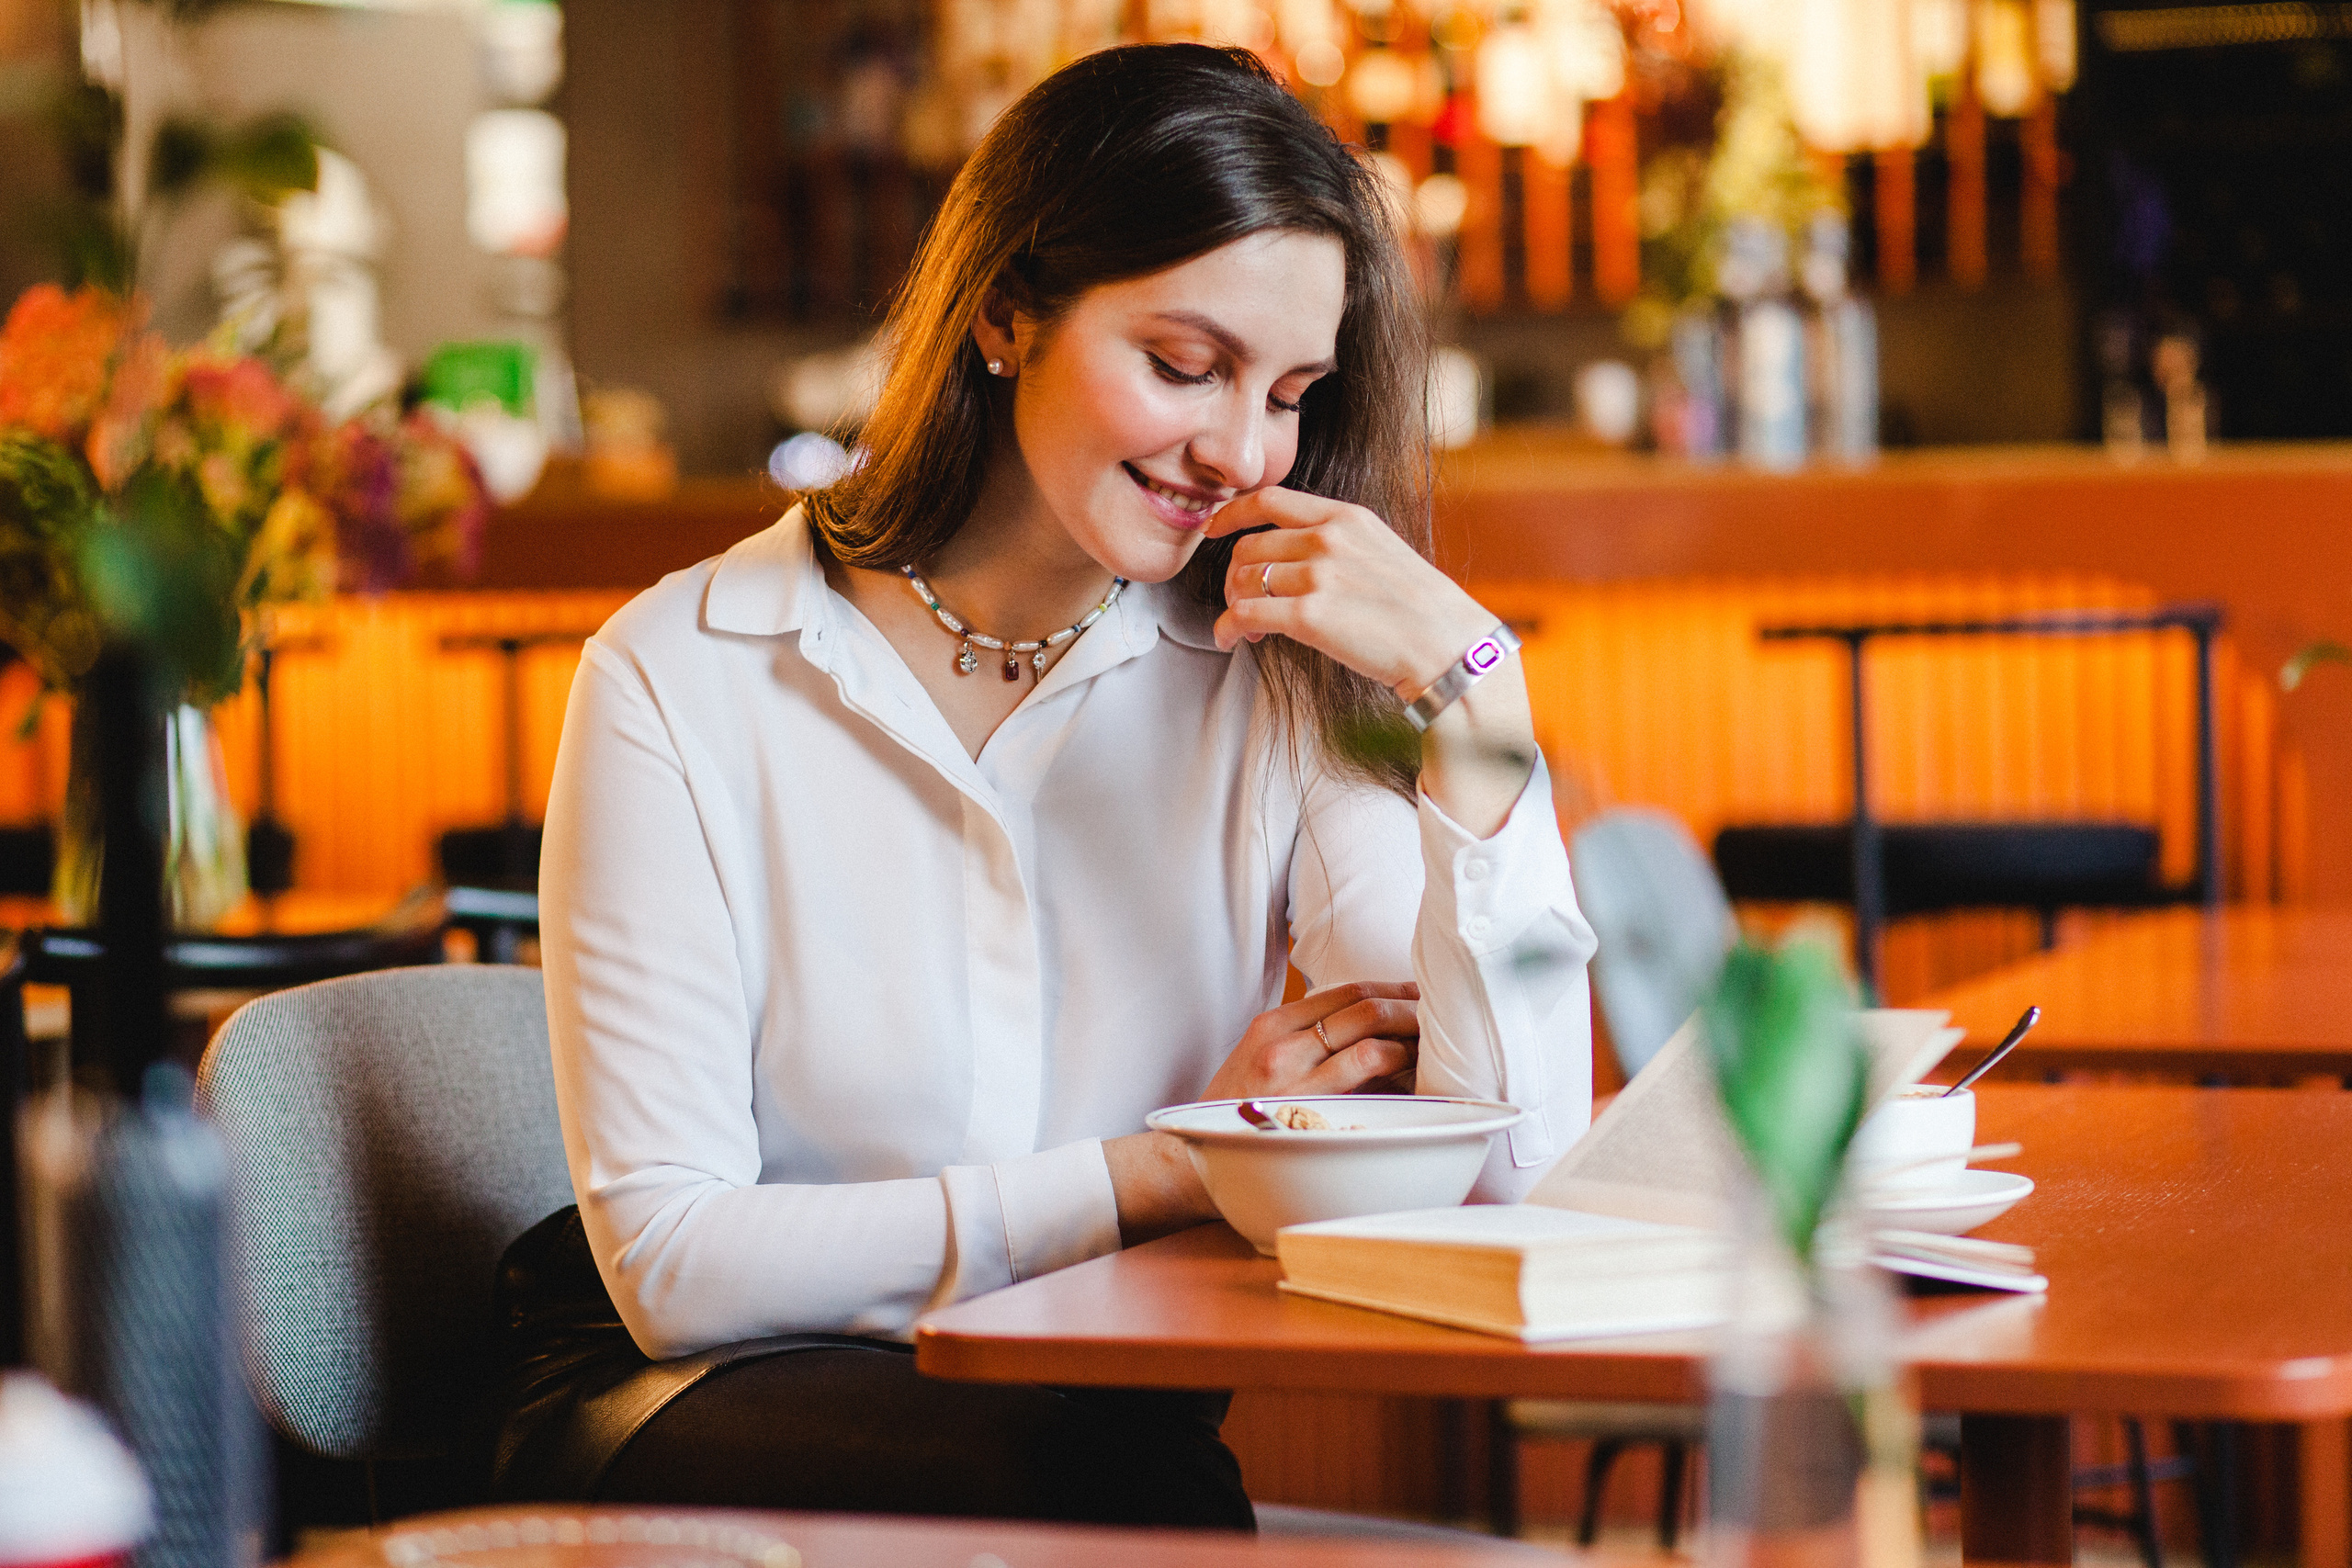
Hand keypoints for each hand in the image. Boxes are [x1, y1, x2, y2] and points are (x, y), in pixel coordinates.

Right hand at [1199, 980, 1420, 1101]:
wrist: (1191, 1161)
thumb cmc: (1236, 1113)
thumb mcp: (1259, 1060)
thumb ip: (1303, 1041)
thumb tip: (1367, 1030)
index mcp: (1271, 1025)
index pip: (1345, 990)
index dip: (1390, 988)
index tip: (1418, 994)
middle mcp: (1281, 1044)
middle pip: (1363, 1007)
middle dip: (1410, 1007)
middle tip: (1439, 1016)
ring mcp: (1293, 1079)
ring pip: (1371, 1040)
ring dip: (1411, 1039)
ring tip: (1435, 1046)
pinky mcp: (1307, 1112)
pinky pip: (1366, 1080)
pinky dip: (1399, 1072)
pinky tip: (1417, 1080)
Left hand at [1203, 487, 1538, 839]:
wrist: (1447, 645)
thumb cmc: (1420, 609)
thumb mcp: (1382, 551)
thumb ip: (1339, 543)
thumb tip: (1295, 555)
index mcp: (1347, 517)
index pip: (1271, 500)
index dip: (1232, 513)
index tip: (1214, 528)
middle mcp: (1329, 539)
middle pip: (1250, 545)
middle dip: (1235, 576)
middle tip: (1242, 601)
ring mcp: (1318, 575)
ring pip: (1244, 580)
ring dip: (1235, 605)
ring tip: (1247, 627)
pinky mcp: (1309, 616)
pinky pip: (1244, 614)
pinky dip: (1228, 628)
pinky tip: (1232, 640)